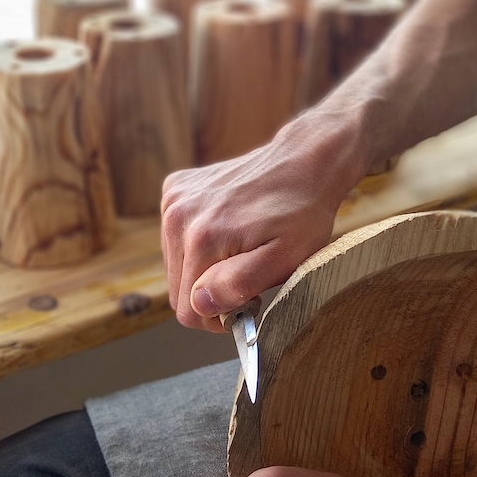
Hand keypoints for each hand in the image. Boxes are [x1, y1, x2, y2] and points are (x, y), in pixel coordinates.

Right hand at [161, 117, 362, 330]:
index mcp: (200, 239)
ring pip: (176, 266)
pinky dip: (198, 242)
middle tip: (248, 274)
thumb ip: (238, 284)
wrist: (303, 161)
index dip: (219, 315)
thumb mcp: (285, 258)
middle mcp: (178, 217)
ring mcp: (173, 200)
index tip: (248, 299)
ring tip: (240, 250)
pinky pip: (175, 237)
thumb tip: (199, 303)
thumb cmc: (302, 214)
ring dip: (204, 268)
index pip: (188, 310)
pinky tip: (227, 228)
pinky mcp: (175, 189)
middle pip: (178, 290)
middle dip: (211, 292)